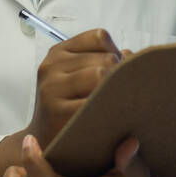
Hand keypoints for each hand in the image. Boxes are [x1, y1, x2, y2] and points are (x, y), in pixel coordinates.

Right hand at [27, 29, 132, 146]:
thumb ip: (103, 60)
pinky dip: (107, 107)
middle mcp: (52, 66)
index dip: (115, 52)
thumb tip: (130, 56)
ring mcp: (52, 88)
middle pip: (106, 58)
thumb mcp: (79, 75)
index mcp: (59, 52)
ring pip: (100, 75)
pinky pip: (93, 101)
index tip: (115, 71)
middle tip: (116, 92)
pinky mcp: (57, 111)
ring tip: (112, 103)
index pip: (100, 37)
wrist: (45, 139)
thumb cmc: (69, 105)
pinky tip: (108, 116)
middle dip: (118, 75)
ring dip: (113, 90)